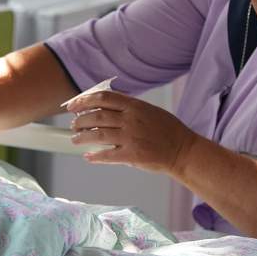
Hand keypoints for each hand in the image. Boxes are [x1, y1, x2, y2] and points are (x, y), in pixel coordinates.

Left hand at [67, 91, 195, 174]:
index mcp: (134, 106)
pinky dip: (94, 156)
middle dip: (80, 120)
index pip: (103, 98)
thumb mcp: (148, 110)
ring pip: (97, 135)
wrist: (183, 150)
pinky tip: (88, 156)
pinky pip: (107, 155)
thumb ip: (128, 107)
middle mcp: (130, 120)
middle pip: (96, 116)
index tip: (73, 105)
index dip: (84, 100)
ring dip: (82, 137)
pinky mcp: (132, 155)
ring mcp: (130, 138)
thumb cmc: (167, 130)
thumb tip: (104, 105)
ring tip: (75, 139)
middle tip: (74, 124)